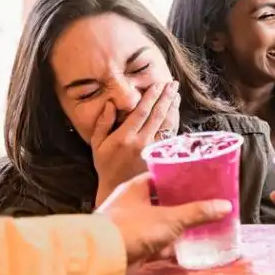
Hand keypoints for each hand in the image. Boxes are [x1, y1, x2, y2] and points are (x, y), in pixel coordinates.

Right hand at [91, 81, 180, 205]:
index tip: (158, 84)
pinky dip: (175, 122)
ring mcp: (153, 150)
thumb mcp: (97, 144)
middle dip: (166, 97)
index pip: (142, 112)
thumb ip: (103, 123)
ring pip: (167, 124)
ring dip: (173, 108)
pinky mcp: (161, 156)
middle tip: (172, 84)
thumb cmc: (106, 165)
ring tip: (176, 95)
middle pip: (158, 115)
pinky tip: (176, 113)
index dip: (151, 97)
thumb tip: (111, 104)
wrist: (118, 190)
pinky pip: (171, 135)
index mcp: (125, 137)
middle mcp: (142, 142)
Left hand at [97, 172, 231, 264]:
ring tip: (194, 228)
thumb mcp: (171, 218)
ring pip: (155, 222)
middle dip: (179, 206)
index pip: (161, 176)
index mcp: (136, 187)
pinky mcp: (127, 243)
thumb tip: (225, 205)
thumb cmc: (134, 228)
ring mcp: (127, 223)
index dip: (180, 179)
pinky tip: (177, 250)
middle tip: (200, 207)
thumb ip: (197, 212)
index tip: (197, 183)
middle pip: (160, 200)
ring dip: (172, 227)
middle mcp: (129, 202)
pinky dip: (162, 245)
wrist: (102, 258)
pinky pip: (150, 241)